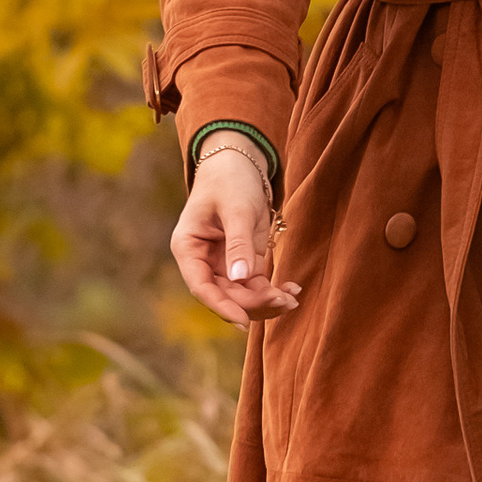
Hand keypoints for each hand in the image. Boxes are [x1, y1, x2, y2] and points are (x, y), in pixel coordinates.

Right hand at [171, 137, 301, 327]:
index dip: (221, 306)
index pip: (201, 286)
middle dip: (254, 302)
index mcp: (188, 248)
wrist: (239, 162)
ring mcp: (224, 263)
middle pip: (225, 295)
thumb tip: (240, 279)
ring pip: (242, 295)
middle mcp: (204, 261)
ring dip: (266, 301)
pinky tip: (293, 290)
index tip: (244, 320)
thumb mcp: (236, 209)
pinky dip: (274, 290)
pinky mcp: (244, 261)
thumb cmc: (229, 179)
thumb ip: (238, 243)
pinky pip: (257, 284)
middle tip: (284, 302)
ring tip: (292, 299)